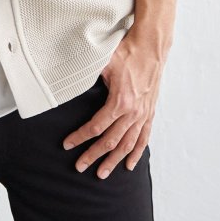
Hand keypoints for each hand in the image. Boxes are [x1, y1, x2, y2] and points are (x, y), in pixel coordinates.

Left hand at [61, 30, 165, 176]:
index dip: (80, 137)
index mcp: (120, 102)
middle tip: (80, 167)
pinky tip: (129, 165)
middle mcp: (133, 113)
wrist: (152, 47)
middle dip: (94, 156)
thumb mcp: (104, 62)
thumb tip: (69, 79)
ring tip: (102, 173)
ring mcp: (143, 114)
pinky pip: (143, 138)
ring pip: (127, 145)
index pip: (96, 127)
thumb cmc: (127, 52)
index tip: (67, 144)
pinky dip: (137, 153)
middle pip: (110, 141)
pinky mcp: (149, 112)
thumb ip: (88, 74)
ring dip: (114, 160)